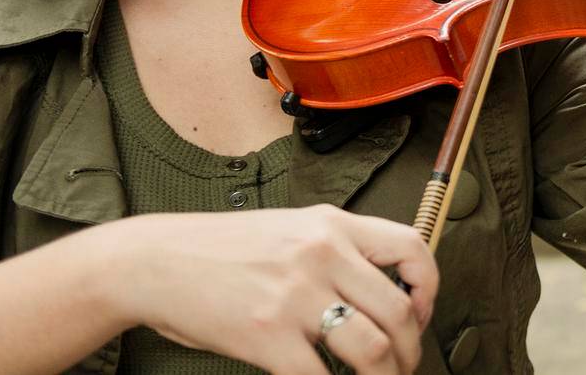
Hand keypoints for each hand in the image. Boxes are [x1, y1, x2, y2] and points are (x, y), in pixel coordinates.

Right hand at [115, 205, 438, 374]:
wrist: (156, 261)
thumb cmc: (222, 249)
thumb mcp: (292, 228)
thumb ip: (337, 249)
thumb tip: (383, 289)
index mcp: (332, 225)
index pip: (410, 248)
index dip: (429, 287)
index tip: (422, 314)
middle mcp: (322, 254)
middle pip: (398, 311)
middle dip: (411, 349)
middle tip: (405, 366)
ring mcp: (295, 296)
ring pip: (372, 349)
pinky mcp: (266, 335)